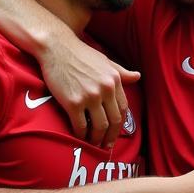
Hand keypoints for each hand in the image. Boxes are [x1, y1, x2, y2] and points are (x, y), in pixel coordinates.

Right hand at [40, 27, 140, 149]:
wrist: (56, 47)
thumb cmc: (80, 54)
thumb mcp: (105, 61)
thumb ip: (121, 72)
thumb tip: (137, 76)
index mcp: (115, 80)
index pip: (123, 109)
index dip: (120, 124)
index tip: (114, 133)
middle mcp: (105, 89)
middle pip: (114, 121)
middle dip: (110, 137)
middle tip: (106, 146)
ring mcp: (90, 96)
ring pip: (99, 127)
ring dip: (97, 139)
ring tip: (93, 144)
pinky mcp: (73, 102)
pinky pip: (81, 126)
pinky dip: (81, 135)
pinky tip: (79, 137)